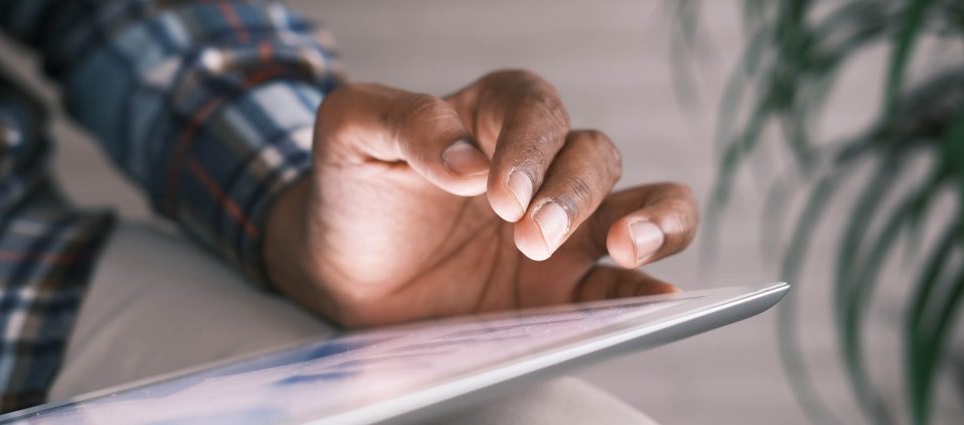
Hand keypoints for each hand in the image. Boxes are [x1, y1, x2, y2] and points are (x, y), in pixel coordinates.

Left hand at [264, 70, 697, 326]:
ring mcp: (562, 229)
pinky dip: (647, 286)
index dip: (528, 145)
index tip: (496, 192)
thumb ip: (403, 121)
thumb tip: (466, 159)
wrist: (343, 270)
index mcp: (492, 118)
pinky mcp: (564, 288)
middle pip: (594, 156)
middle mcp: (540, 168)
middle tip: (529, 236)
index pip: (535, 110)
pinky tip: (656, 295)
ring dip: (651, 219)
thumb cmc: (354, 190)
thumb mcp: (353, 135)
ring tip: (627, 247)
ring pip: (643, 203)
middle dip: (571, 193)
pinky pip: (624, 283)